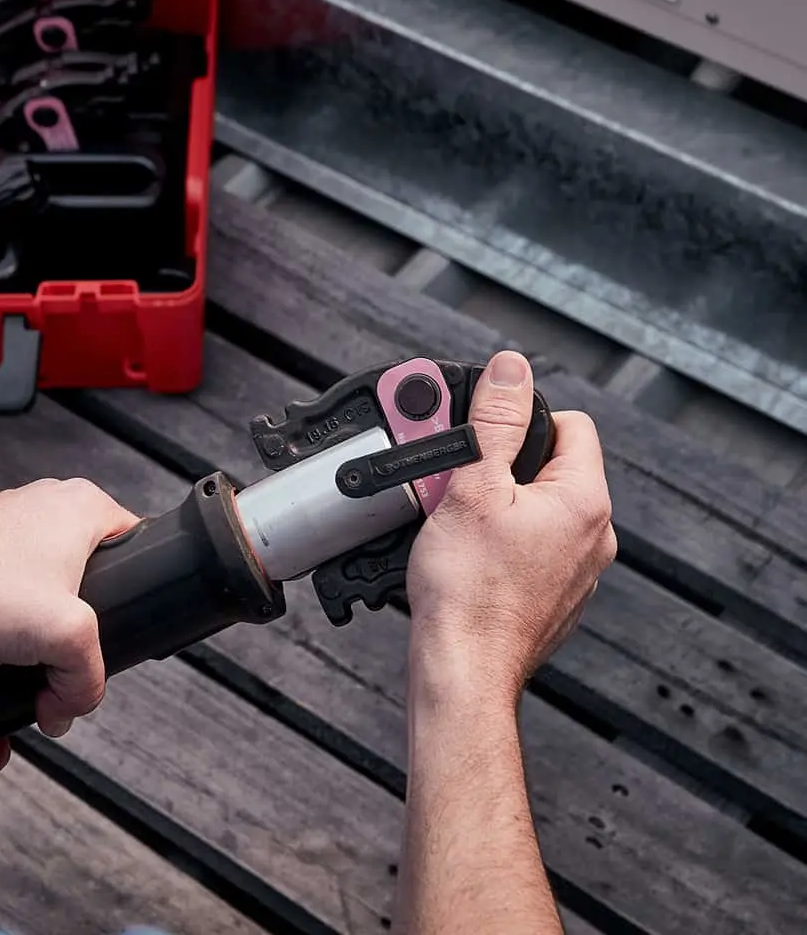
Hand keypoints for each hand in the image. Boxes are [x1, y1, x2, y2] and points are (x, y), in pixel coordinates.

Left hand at [0, 478, 138, 736]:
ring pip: (42, 592)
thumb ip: (87, 680)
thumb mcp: (64, 638)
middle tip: (60, 657)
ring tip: (18, 656)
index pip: (137, 551)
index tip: (113, 633)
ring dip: (33, 634)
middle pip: (87, 582)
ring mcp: (8, 525)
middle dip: (73, 630)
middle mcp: (48, 505)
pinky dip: (0, 625)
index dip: (131, 601)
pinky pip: (5, 594)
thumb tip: (71, 705)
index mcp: (84, 506)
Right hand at [406, 350, 615, 710]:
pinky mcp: (551, 597)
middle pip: (547, 467)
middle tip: (450, 472)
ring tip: (446, 513)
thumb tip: (512, 370)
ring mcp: (575, 571)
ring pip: (533, 509)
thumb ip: (495, 421)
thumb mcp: (473, 486)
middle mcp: (593, 536)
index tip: (482, 428)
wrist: (463, 669)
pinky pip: (526, 547)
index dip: (521, 417)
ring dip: (491, 500)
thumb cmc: (469, 592)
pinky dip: (495, 539)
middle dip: (495, 461)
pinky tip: (460, 552)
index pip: (570, 424)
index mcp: (584, 500)